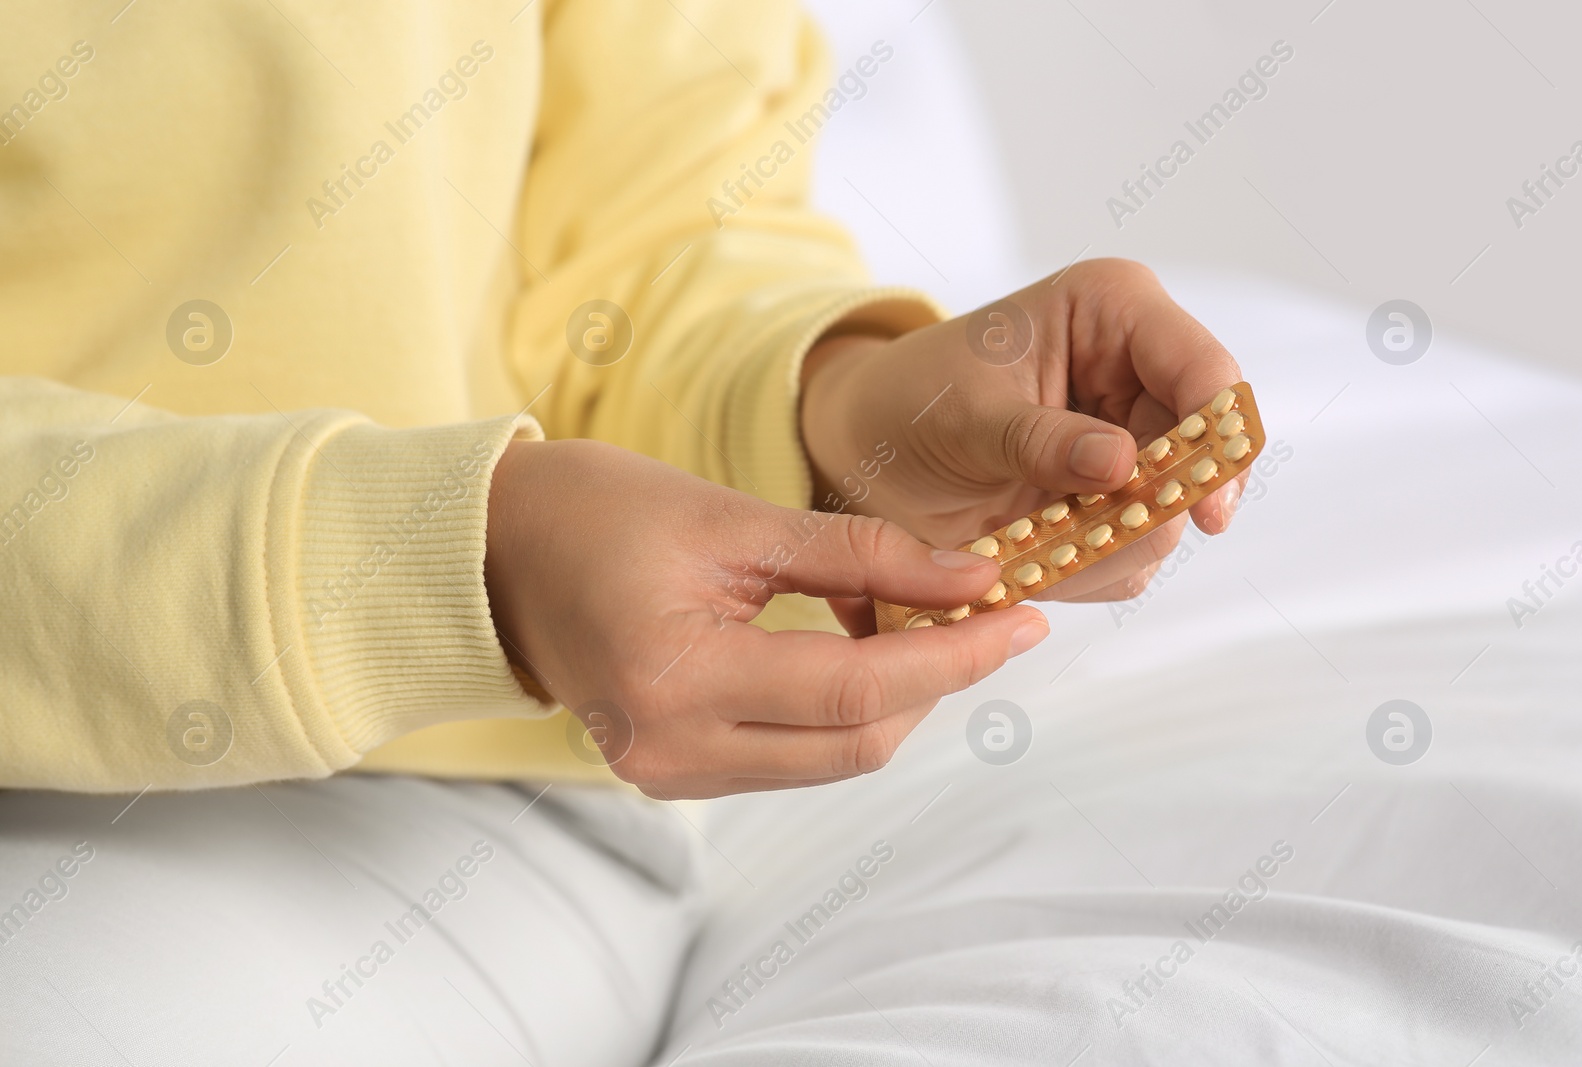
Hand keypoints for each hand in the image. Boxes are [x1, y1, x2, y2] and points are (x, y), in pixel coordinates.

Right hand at [484, 439, 1047, 797]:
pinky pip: (789, 756)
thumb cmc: (596, 512)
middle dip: (936, 681)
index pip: (856, 692)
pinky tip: (860, 649)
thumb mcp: (733, 516)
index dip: (954, 656)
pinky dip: (841, 710)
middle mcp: (672, 751)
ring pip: (829, 759)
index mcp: (677, 680)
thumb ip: (860, 554)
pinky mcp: (675, 772)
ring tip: (923, 619)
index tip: (1023, 617)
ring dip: (894, 697)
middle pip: (856, 745)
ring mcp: (670, 774)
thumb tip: (971, 577)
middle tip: (984, 612)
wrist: (494, 553)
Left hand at [801, 259, 1247, 601]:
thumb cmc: (910, 401)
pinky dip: (1088, 566)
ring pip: (1172, 515)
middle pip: (1203, 454)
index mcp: (1114, 311)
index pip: (1202, 369)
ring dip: (1109, 544)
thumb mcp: (964, 413)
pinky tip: (1034, 550)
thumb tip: (1122, 465)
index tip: (1204, 510)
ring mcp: (1135, 441)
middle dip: (1151, 507)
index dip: (1217, 436)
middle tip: (1090, 538)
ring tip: (1032, 538)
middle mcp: (1139, 372)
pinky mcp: (1117, 501)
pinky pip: (1133, 555)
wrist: (868, 450)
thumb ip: (1040, 439)